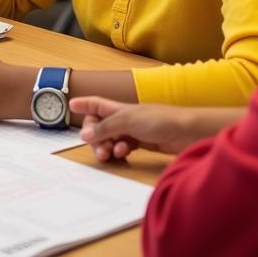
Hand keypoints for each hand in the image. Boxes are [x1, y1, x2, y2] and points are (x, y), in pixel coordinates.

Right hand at [70, 97, 223, 161]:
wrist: (187, 132)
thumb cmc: (160, 120)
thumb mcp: (128, 121)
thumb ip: (106, 127)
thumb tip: (85, 134)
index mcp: (120, 108)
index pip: (97, 103)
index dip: (84, 104)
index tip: (71, 104)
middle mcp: (126, 118)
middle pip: (102, 126)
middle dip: (96, 136)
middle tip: (98, 149)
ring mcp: (135, 131)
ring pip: (112, 139)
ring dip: (108, 146)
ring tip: (111, 154)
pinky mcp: (144, 143)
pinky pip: (124, 147)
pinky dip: (121, 151)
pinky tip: (123, 154)